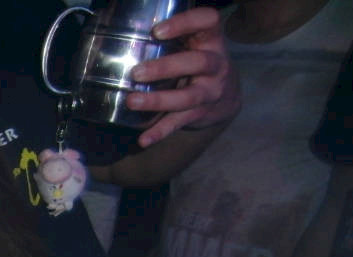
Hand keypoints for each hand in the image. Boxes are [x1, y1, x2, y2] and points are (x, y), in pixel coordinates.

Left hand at [126, 6, 240, 146]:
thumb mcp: (193, 43)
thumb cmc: (197, 60)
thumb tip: (125, 33)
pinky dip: (160, 132)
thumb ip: (171, 38)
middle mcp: (216, 64)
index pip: (208, 21)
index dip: (185, 23)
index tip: (157, 31)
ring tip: (132, 101)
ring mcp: (210, 91)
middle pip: (198, 63)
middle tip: (136, 72)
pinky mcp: (200, 113)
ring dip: (158, 100)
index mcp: (210, 40)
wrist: (227, 93)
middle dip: (166, 67)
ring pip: (188, 97)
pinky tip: (143, 139)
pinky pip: (179, 123)